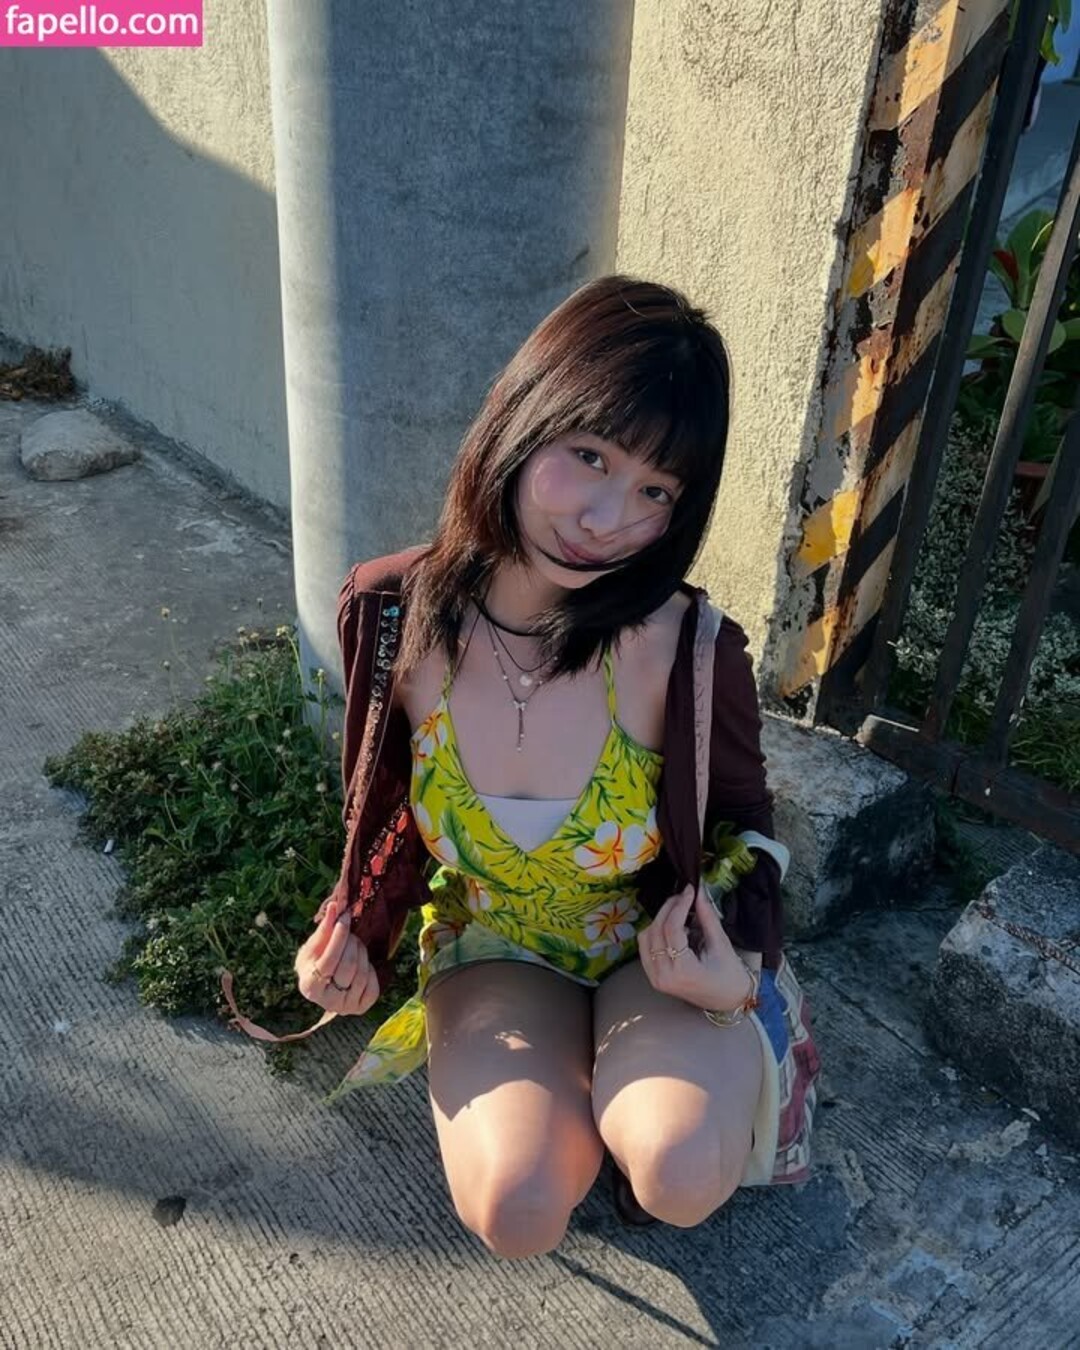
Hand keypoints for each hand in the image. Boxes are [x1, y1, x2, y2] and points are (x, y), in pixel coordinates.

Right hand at [295, 905, 379, 1015]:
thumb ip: (324, 928)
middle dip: (352, 943)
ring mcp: (346, 1007)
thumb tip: (335, 906)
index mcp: (310, 986)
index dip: (339, 937)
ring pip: (362, 973)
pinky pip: (373, 984)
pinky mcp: (361, 1008)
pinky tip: (361, 962)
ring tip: (355, 944)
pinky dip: (370, 969)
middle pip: (348, 966)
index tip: (345, 918)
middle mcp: (328, 1002)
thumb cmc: (315, 962)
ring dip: (362, 952)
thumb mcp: (314, 946)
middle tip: (350, 932)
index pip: (330, 959)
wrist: (321, 985)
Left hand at [637, 882, 754, 1011]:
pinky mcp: (653, 976)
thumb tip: (698, 893)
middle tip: (684, 896)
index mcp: (682, 971)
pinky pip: (646, 946)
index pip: (672, 929)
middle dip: (669, 908)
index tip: (689, 891)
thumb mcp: (720, 944)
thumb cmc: (729, 976)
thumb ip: (706, 917)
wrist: (727, 1001)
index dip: (679, 905)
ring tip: (680, 912)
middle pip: (656, 930)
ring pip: (646, 936)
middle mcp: (663, 976)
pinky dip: (656, 932)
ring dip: (661, 919)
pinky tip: (673, 928)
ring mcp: (655, 978)